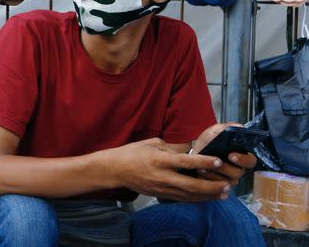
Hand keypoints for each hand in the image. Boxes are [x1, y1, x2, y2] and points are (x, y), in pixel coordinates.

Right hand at [107, 138, 231, 202]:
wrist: (115, 170)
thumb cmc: (132, 153)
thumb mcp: (151, 143)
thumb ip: (170, 148)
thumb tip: (187, 152)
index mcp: (160, 159)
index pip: (185, 162)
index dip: (203, 162)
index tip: (218, 161)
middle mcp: (162, 176)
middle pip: (192, 185)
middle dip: (212, 186)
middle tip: (227, 184)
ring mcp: (162, 188)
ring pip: (190, 195)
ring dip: (208, 195)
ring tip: (224, 193)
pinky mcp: (161, 195)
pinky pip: (183, 199)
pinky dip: (197, 199)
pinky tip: (208, 197)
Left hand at [193, 123, 257, 185]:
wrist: (194, 151)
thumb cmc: (208, 141)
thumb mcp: (216, 131)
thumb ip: (228, 127)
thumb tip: (240, 127)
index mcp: (241, 156)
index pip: (251, 161)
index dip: (243, 159)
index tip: (231, 155)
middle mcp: (238, 169)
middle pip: (238, 173)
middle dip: (225, 167)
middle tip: (215, 161)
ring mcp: (228, 179)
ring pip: (227, 181)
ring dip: (214, 173)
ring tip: (203, 166)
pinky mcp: (218, 186)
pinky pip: (217, 188)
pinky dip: (208, 179)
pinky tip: (200, 171)